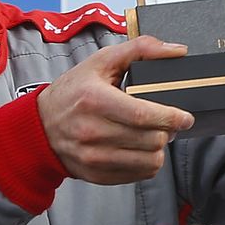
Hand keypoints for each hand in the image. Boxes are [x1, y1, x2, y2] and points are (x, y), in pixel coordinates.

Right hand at [37, 35, 194, 184]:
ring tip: (153, 135)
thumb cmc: (71, 92)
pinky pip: (139, 175)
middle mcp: (92, 131)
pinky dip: (147, 162)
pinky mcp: (97, 175)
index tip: (185, 117)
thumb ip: (140, 49)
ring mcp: (94, 157)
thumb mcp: (100, 61)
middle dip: (167, 131)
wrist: (39, 127)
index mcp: (94, 100)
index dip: (171, 117)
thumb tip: (176, 50)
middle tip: (167, 123)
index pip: (143, 115)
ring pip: (149, 161)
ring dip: (159, 148)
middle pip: (151, 140)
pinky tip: (139, 148)